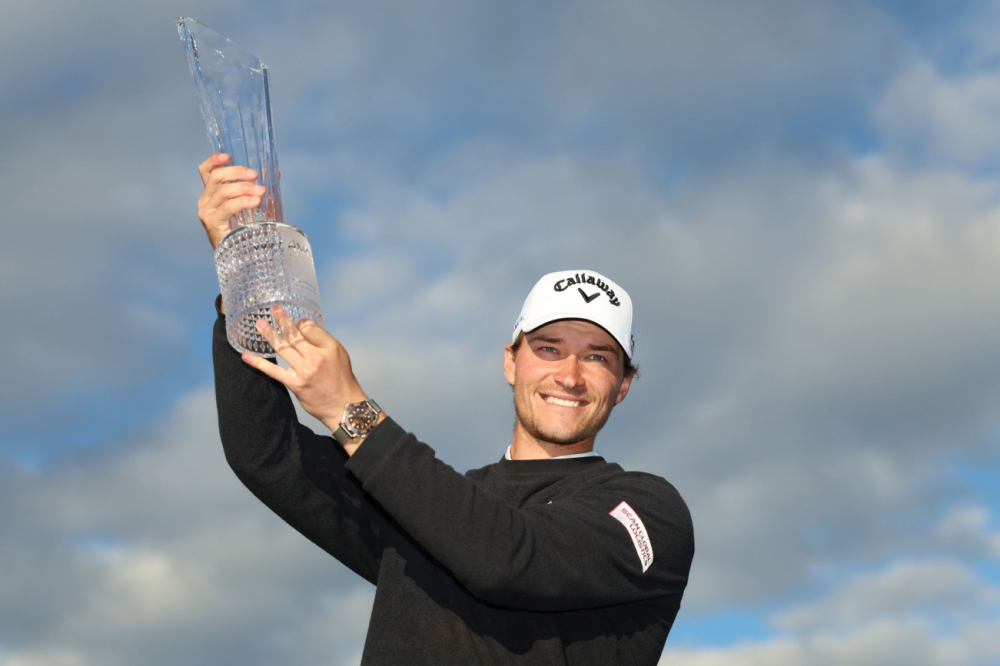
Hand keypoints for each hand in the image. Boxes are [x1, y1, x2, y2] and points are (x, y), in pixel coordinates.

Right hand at [197, 153, 266, 249]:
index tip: (228, 155)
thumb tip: (273, 173)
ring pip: (223, 191)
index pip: (206, 172)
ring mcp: (207, 212)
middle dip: (237, 172)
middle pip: (215, 177)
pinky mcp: (212, 223)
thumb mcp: (254, 207)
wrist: (243, 258)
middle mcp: (205, 202)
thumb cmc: (248, 232)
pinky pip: (228, 207)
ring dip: (244, 188)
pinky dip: (243, 202)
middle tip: (255, 175)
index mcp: (212, 195)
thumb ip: (259, 189)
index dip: (214, 160)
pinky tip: (256, 202)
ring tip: (260, 192)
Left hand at [240, 305, 370, 437]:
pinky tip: (246, 356)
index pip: (310, 329)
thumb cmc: (342, 379)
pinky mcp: (295, 384)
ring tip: (259, 324)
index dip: (300, 323)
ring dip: (269, 334)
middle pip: (295, 335)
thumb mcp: (339, 354)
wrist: (343, 406)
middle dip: (282, 320)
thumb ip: (322, 339)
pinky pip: (274, 371)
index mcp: (329, 348)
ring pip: (283, 348)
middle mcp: (316, 358)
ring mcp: (304, 371)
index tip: (296, 322)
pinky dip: (259, 363)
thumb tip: (303, 326)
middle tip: (272, 309)